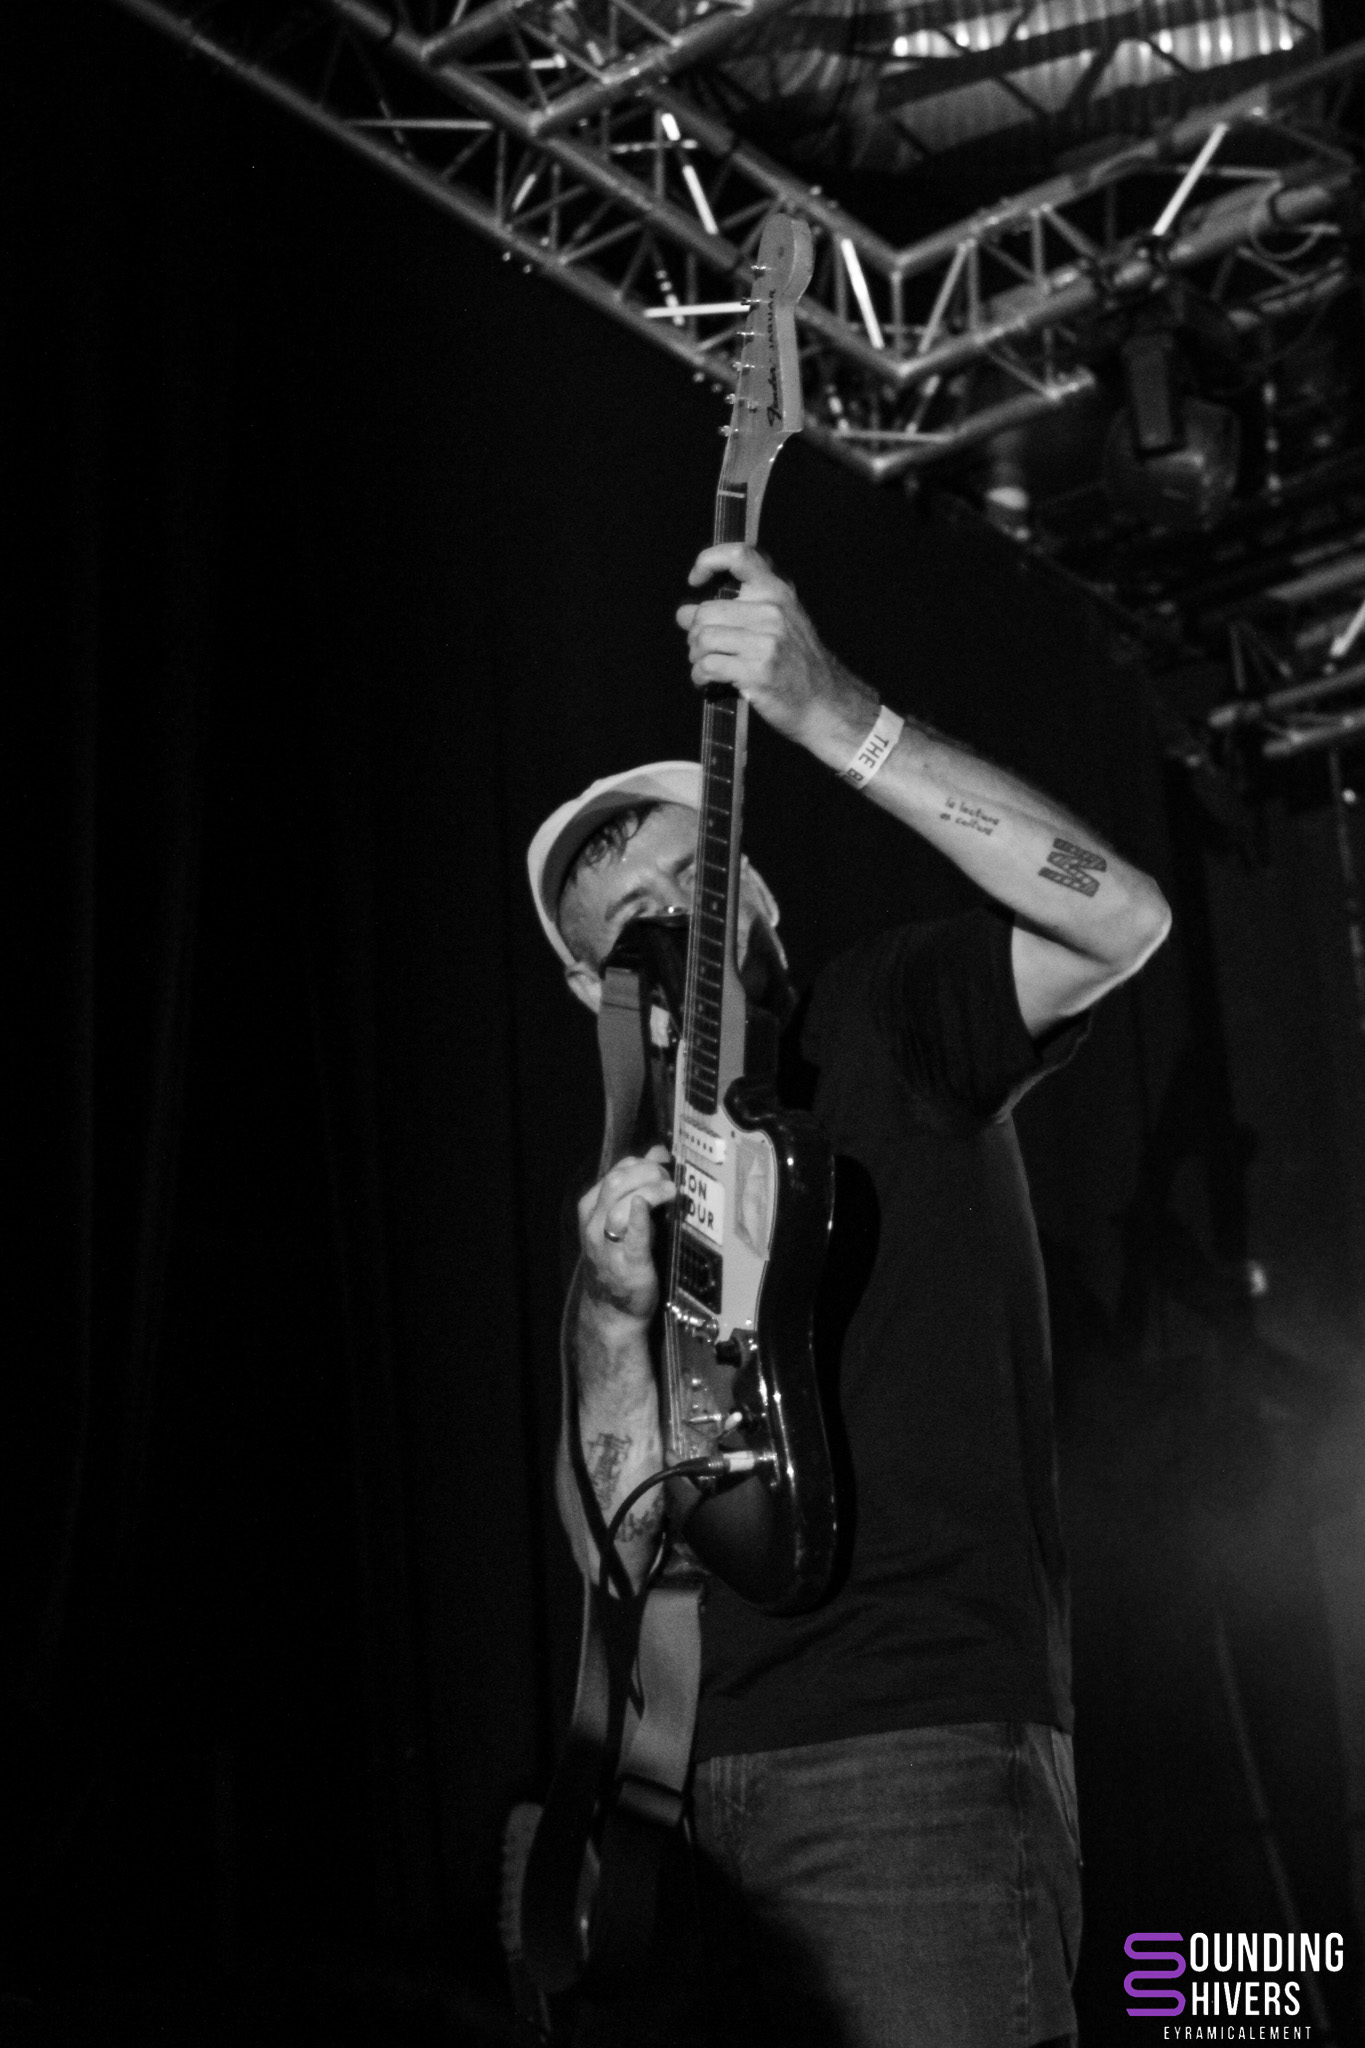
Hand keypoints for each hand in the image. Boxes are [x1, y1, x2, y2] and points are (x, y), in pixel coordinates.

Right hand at [578, 1145, 674, 1320]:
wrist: (613, 1309)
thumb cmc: (620, 1259)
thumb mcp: (624, 1217)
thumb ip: (639, 1184)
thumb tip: (656, 1151)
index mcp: (592, 1209)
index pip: (615, 1172)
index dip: (642, 1163)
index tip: (664, 1164)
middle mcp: (595, 1224)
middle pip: (617, 1183)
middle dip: (647, 1173)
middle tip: (670, 1177)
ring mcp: (608, 1244)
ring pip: (620, 1203)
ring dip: (649, 1190)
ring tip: (670, 1190)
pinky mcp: (627, 1263)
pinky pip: (631, 1235)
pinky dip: (638, 1217)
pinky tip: (646, 1206)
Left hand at [675, 543, 873, 753]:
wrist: (825, 704)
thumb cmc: (796, 666)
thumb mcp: (777, 626)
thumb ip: (734, 614)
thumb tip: (683, 614)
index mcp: (778, 592)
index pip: (740, 555)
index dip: (708, 560)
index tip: (696, 580)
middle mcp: (772, 611)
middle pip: (706, 612)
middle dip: (694, 635)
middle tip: (702, 650)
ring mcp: (766, 642)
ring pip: (702, 639)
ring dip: (696, 657)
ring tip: (704, 667)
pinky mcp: (757, 671)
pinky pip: (707, 666)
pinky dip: (699, 676)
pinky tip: (706, 682)